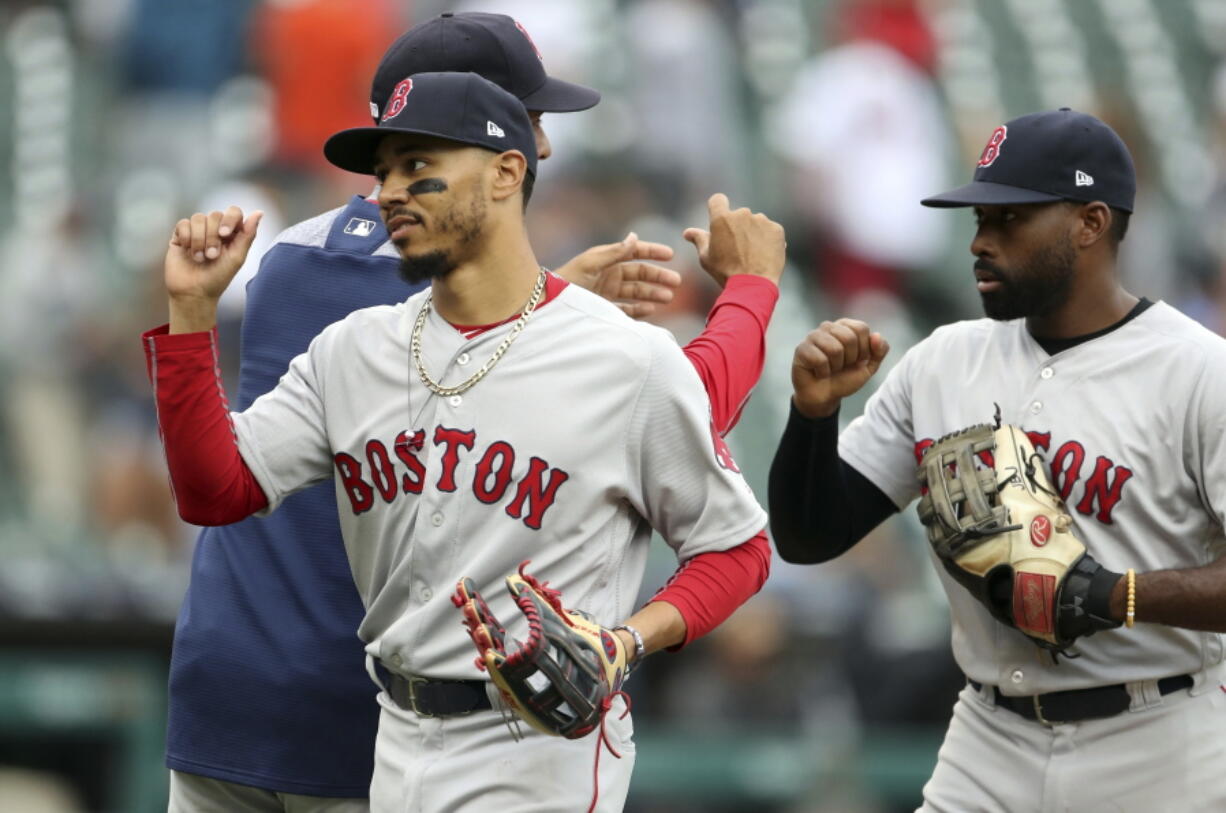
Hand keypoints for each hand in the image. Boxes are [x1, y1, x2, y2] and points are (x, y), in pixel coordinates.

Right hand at [165, 206, 262, 332]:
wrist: (193, 292)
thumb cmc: (218, 278)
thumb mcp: (237, 257)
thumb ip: (248, 234)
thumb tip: (259, 212)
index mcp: (232, 234)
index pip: (233, 212)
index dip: (229, 219)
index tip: (225, 235)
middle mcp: (215, 229)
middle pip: (215, 215)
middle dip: (213, 237)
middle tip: (212, 256)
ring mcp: (197, 231)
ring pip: (198, 218)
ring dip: (199, 239)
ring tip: (200, 258)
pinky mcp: (180, 235)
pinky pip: (183, 223)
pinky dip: (187, 237)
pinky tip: (188, 251)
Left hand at [554, 233, 679, 317]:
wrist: (548, 304)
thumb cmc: (568, 280)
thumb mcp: (592, 263)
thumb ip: (615, 252)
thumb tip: (635, 236)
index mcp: (606, 259)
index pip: (634, 253)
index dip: (652, 252)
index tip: (670, 254)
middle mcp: (608, 275)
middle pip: (639, 274)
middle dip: (658, 276)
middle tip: (676, 282)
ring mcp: (607, 293)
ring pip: (636, 292)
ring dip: (653, 294)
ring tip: (668, 297)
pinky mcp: (604, 310)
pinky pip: (626, 310)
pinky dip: (639, 310)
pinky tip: (651, 310)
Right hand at [683, 193, 785, 287]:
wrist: (753, 285)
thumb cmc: (725, 272)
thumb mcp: (706, 257)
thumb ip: (699, 239)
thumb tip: (687, 233)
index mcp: (722, 218)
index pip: (717, 200)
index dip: (718, 208)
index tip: (721, 220)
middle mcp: (742, 214)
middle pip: (738, 214)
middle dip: (737, 227)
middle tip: (737, 249)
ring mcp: (761, 220)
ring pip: (755, 222)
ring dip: (753, 233)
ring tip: (752, 255)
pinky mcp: (777, 229)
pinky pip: (770, 230)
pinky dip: (767, 239)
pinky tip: (764, 255)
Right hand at [791, 318, 888, 417]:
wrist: (825, 397)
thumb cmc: (845, 379)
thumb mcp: (868, 367)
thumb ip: (879, 351)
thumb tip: (876, 336)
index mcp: (845, 326)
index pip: (861, 328)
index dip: (863, 350)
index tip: (856, 360)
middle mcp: (828, 327)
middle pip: (848, 337)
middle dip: (850, 359)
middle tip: (841, 366)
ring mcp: (812, 336)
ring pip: (834, 348)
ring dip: (836, 367)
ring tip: (830, 369)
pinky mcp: (801, 349)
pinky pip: (819, 359)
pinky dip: (823, 372)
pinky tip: (818, 373)